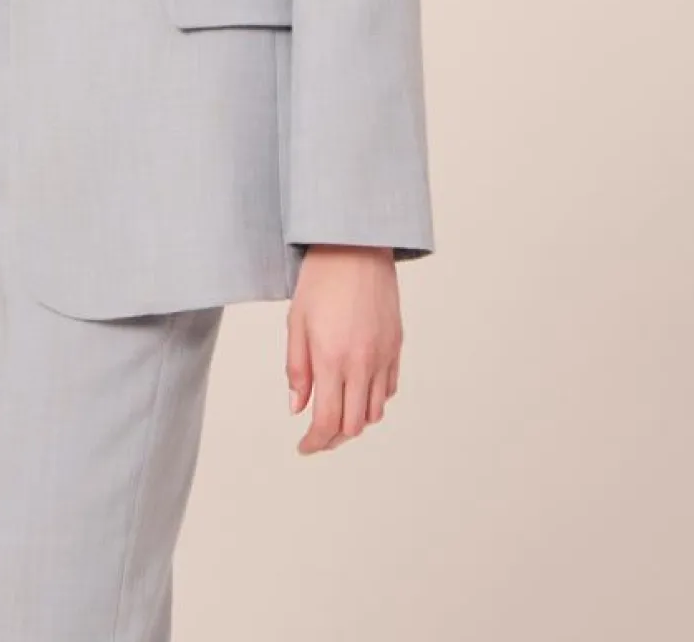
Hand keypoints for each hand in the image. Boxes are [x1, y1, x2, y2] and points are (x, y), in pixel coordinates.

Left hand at [285, 245, 401, 453]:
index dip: (315, 442)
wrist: (355, 247)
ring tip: (336, 415)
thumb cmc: (320, 281)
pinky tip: (357, 391)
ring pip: (375, 412)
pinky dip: (373, 400)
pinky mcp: (397, 346)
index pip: (327, 421)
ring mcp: (384, 357)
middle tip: (317, 437)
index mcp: (333, 359)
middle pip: (353, 425)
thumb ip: (297, 370)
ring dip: (355, 422)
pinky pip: (389, 389)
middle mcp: (363, 364)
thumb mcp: (296, 323)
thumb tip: (298, 408)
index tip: (304, 447)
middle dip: (333, 439)